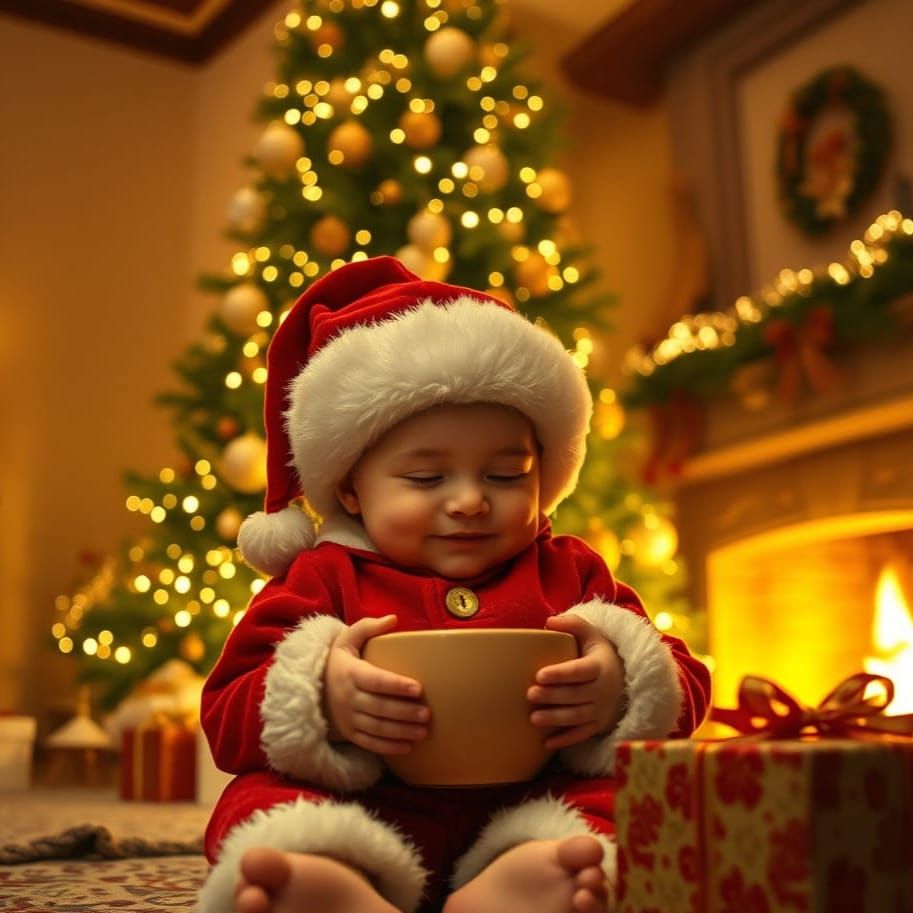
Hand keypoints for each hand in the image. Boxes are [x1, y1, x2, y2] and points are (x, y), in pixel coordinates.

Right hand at [323, 615, 429, 755]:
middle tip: (427, 714)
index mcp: (350, 673)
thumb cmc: (338, 661)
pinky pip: (369, 743)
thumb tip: (393, 618)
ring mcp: (348, 718)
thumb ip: (368, 626)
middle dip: (404, 713)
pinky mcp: (350, 733)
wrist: (311, 688)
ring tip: (423, 731)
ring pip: (377, 728)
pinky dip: (388, 747)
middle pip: (379, 708)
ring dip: (401, 731)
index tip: (418, 688)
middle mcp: (348, 698)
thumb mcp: (347, 639)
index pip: (376, 681)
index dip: (396, 685)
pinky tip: (408, 747)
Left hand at [527, 614, 625, 749]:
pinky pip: (582, 735)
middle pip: (576, 695)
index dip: (560, 674)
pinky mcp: (599, 725)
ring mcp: (602, 710)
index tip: (539, 674)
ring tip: (533, 719)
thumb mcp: (592, 634)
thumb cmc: (599, 653)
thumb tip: (548, 622)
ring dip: (556, 719)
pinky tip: (547, 744)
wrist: (625, 679)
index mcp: (600, 666)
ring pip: (578, 717)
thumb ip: (572, 623)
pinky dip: (566, 740)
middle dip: (553, 697)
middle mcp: (603, 690)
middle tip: (530, 694)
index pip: (580, 671)